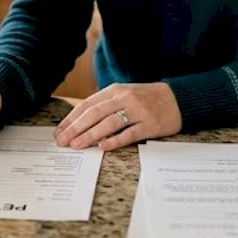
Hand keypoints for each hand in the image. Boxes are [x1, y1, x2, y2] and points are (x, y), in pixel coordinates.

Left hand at [54, 82, 180, 150]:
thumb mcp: (124, 95)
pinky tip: (103, 147)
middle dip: (76, 128)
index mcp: (115, 90)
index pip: (88, 104)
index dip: (71, 119)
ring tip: (77, 145)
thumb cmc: (146, 99)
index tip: (59, 131)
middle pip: (95, 113)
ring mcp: (138, 111)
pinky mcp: (150, 125)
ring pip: (109, 123)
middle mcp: (124, 99)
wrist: (177, 99)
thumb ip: (105, 105)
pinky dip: (115, 140)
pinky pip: (129, 134)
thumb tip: (79, 122)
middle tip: (62, 141)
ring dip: (90, 135)